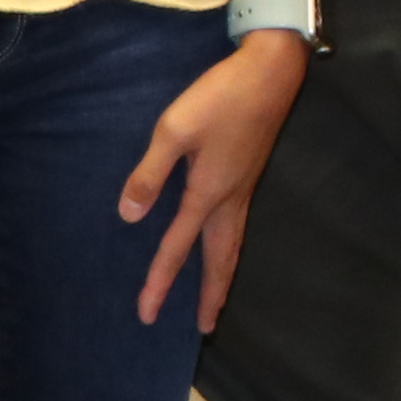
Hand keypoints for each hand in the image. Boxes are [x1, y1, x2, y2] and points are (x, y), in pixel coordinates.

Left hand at [123, 34, 309, 328]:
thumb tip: (129, 216)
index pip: (177, 248)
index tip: (147, 315)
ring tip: (217, 301)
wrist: (272, 72)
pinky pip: (237, 229)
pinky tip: (223, 246)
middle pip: (220, 261)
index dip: (159, 283)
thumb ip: (150, 174)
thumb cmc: (220, 98)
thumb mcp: (174, 130)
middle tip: (205, 328)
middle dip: (211, 296)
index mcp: (208, 194)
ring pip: (233, 246)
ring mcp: (244, 190)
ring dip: (224, 277)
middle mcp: (230, 201)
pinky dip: (230, 251)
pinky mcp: (248, 176)